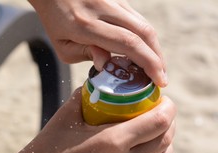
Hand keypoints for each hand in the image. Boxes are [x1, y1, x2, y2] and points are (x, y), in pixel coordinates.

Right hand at [0, 88, 175, 152]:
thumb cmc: (48, 146)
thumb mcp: (68, 114)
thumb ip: (88, 94)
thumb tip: (104, 82)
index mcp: (112, 142)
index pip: (158, 122)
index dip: (168, 108)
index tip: (163, 99)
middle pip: (164, 140)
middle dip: (168, 122)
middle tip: (160, 112)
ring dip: (167, 144)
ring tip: (158, 132)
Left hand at [28, 0, 167, 86]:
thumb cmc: (55, 22)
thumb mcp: (63, 46)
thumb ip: (86, 54)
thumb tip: (108, 64)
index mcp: (86, 25)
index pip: (127, 44)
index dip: (148, 62)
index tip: (158, 80)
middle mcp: (103, 9)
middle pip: (144, 33)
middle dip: (157, 58)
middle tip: (161, 78)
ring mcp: (113, 1)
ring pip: (144, 24)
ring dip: (154, 48)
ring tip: (156, 67)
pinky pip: (137, 19)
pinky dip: (145, 37)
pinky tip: (145, 51)